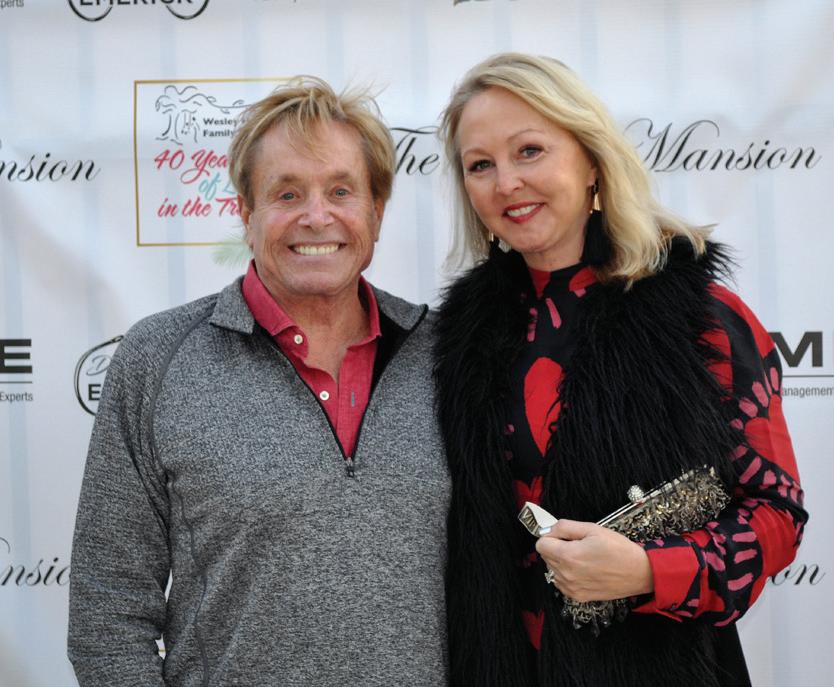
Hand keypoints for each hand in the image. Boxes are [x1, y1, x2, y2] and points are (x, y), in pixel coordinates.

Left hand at [535, 519, 653, 601]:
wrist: (639, 573)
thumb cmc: (618, 548)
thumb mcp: (592, 528)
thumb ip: (565, 527)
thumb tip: (548, 530)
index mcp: (568, 556)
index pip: (540, 545)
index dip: (551, 537)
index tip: (564, 536)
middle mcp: (566, 575)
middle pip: (546, 557)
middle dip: (557, 548)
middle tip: (579, 545)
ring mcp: (571, 588)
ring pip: (553, 570)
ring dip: (562, 562)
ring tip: (584, 558)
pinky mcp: (578, 597)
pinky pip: (561, 582)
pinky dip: (568, 575)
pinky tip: (585, 570)